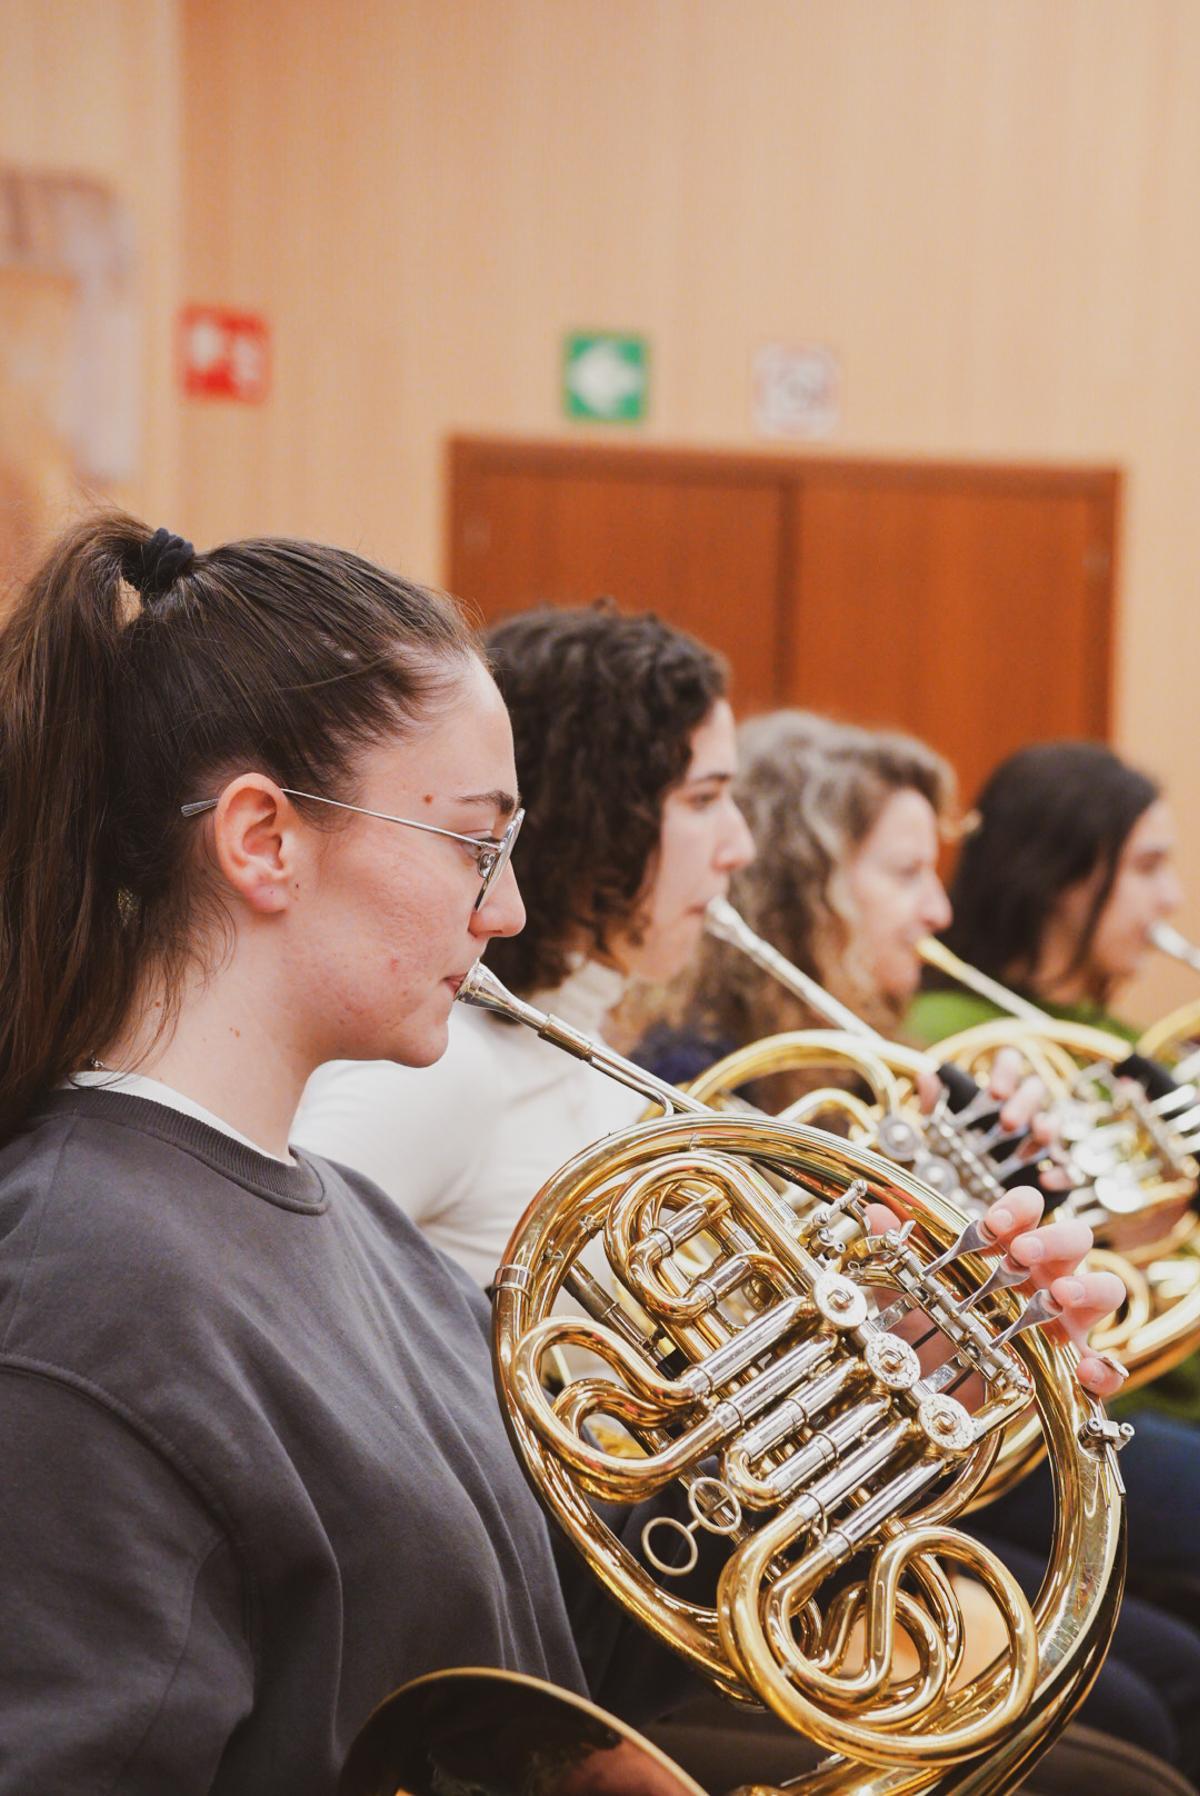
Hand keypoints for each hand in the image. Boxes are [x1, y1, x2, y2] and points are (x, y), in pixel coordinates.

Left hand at [864, 1183, 1126, 1400]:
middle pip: (1073, 1239)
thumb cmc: (939, 1328)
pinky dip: (1104, 1367)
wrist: (942, 1391)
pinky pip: (1108, 1366)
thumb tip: (874, 1212)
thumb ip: (898, 1254)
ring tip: (1060, 1295)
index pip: (1028, 1212)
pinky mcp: (1073, 1368)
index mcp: (1011, 1251)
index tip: (993, 1223)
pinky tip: (1086, 1370)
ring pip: (1104, 1288)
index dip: (1017, 1208)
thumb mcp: (911, 1293)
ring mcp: (1066, 1321)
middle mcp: (1045, 1278)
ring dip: (1087, 1287)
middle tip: (1022, 1253)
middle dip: (1053, 1239)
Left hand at [916, 1046, 1071, 1188]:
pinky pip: (1066, 1170)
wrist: (964, 1201)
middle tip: (1009, 1121)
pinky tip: (1046, 1179)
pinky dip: (1061, 1173)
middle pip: (1035, 1089)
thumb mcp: (938, 1132)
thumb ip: (933, 1106)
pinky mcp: (1050, 1173)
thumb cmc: (954, 1157)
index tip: (997, 1092)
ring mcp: (1038, 1142)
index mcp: (996, 1095)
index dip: (1008, 1071)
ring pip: (1052, 1124)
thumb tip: (926, 1076)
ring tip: (1038, 1135)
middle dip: (1025, 1101)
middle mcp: (1022, 1112)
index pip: (1009, 1064)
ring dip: (1047, 1127)